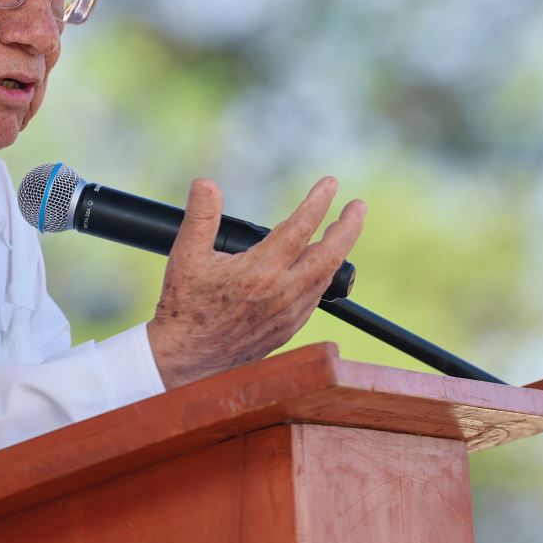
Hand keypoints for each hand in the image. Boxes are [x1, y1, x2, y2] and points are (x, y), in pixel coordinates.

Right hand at [145, 176, 365, 388]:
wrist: (186, 358)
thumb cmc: (185, 306)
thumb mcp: (186, 255)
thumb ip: (201, 216)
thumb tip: (206, 184)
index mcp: (261, 271)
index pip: (301, 227)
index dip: (318, 202)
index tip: (330, 184)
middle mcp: (282, 293)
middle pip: (330, 254)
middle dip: (348, 227)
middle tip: (358, 206)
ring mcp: (289, 314)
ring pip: (325, 276)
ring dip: (338, 250)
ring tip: (341, 229)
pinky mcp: (288, 329)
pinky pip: (315, 297)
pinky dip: (323, 274)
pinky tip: (319, 264)